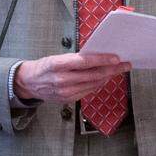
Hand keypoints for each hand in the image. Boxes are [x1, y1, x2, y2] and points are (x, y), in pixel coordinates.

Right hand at [14, 52, 130, 102]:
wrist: (29, 83)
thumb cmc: (45, 66)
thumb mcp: (58, 57)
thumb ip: (76, 59)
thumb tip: (99, 56)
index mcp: (58, 65)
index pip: (84, 62)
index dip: (102, 60)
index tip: (116, 58)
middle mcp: (62, 80)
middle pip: (93, 75)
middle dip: (112, 69)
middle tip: (125, 64)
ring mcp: (65, 92)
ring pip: (93, 84)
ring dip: (108, 76)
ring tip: (118, 70)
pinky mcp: (68, 100)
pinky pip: (88, 91)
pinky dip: (99, 84)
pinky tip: (105, 78)